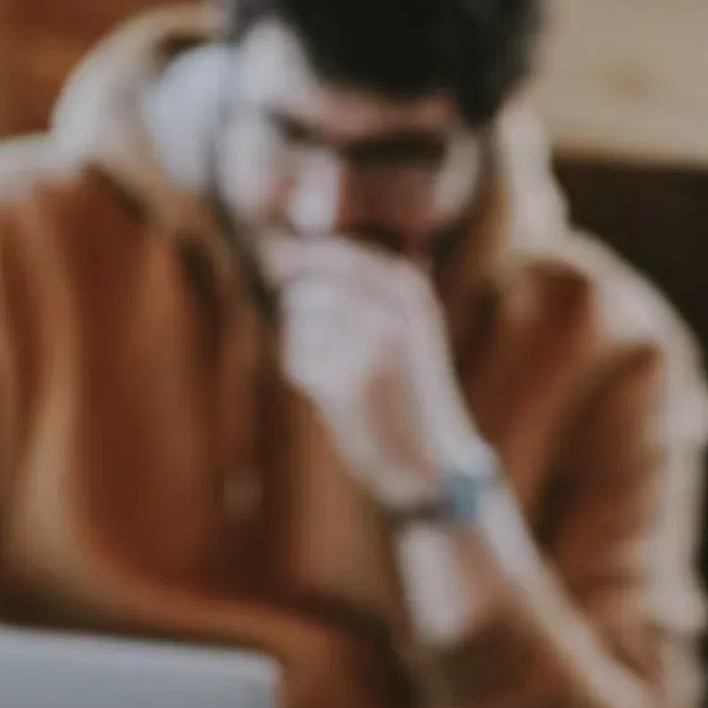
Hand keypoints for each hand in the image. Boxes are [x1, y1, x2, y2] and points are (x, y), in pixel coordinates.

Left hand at [263, 236, 484, 508]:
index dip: (304, 255)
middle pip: (310, 287)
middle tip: (308, 328)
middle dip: (298, 306)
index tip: (279, 259)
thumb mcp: (410, 326)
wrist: (428, 459)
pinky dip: (304, 372)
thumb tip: (294, 248)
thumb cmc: (409, 389)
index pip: (341, 253)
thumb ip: (370, 285)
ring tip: (333, 367)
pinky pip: (297, 357)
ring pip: (299, 322)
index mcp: (412, 292)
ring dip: (303, 341)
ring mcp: (370, 345)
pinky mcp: (346, 381)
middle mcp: (393, 311)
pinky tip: (332, 391)